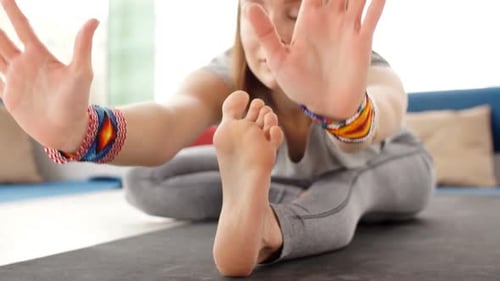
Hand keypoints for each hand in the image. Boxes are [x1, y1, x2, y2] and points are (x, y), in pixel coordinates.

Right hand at [0, 0, 98, 150]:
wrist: (67, 131)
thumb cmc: (77, 102)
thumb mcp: (81, 72)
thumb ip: (83, 46)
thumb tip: (94, 19)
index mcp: (40, 55)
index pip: (22, 27)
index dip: (12, 10)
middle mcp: (26, 64)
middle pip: (2, 39)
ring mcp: (16, 79)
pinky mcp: (10, 96)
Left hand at [245, 0, 384, 118]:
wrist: (325, 106)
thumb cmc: (299, 84)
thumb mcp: (278, 60)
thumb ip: (267, 33)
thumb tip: (249, 8)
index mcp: (309, 19)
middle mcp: (330, 18)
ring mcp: (348, 27)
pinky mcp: (363, 40)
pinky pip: (372, 15)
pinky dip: (376, 2)